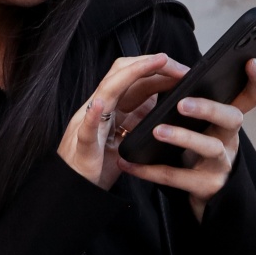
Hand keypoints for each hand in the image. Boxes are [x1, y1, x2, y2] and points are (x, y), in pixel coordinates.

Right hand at [58, 53, 183, 189]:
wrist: (75, 190)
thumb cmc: (98, 163)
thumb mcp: (126, 135)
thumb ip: (138, 116)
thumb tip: (159, 97)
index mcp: (110, 108)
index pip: (132, 78)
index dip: (155, 69)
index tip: (180, 69)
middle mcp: (98, 110)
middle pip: (121, 75)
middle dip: (148, 65)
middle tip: (174, 64)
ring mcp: (88, 125)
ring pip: (106, 92)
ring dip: (129, 75)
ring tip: (151, 64)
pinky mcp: (82, 146)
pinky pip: (85, 129)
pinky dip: (92, 115)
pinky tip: (100, 105)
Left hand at [119, 58, 255, 220]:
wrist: (203, 198)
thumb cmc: (196, 154)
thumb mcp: (201, 128)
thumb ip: (193, 105)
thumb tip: (166, 73)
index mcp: (227, 121)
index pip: (252, 96)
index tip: (250, 61)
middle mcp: (230, 139)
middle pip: (232, 118)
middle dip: (209, 108)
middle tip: (182, 103)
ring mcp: (222, 164)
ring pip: (210, 147)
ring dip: (183, 137)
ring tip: (157, 131)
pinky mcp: (207, 187)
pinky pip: (179, 177)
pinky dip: (152, 170)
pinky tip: (130, 164)